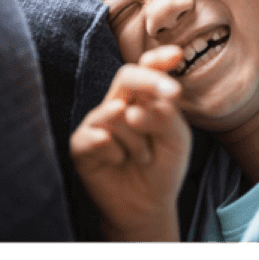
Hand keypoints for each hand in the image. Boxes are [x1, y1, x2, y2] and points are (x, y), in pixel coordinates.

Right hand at [70, 46, 190, 240]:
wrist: (147, 204)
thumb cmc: (164, 164)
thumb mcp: (176, 139)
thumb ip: (164, 117)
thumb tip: (132, 108)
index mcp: (146, 96)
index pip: (148, 67)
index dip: (159, 58)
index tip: (177, 55)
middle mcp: (121, 101)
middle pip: (127, 76)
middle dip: (150, 82)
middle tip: (172, 94)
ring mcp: (99, 121)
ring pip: (116, 112)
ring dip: (138, 140)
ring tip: (143, 157)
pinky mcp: (81, 143)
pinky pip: (96, 136)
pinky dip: (115, 151)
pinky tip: (119, 161)